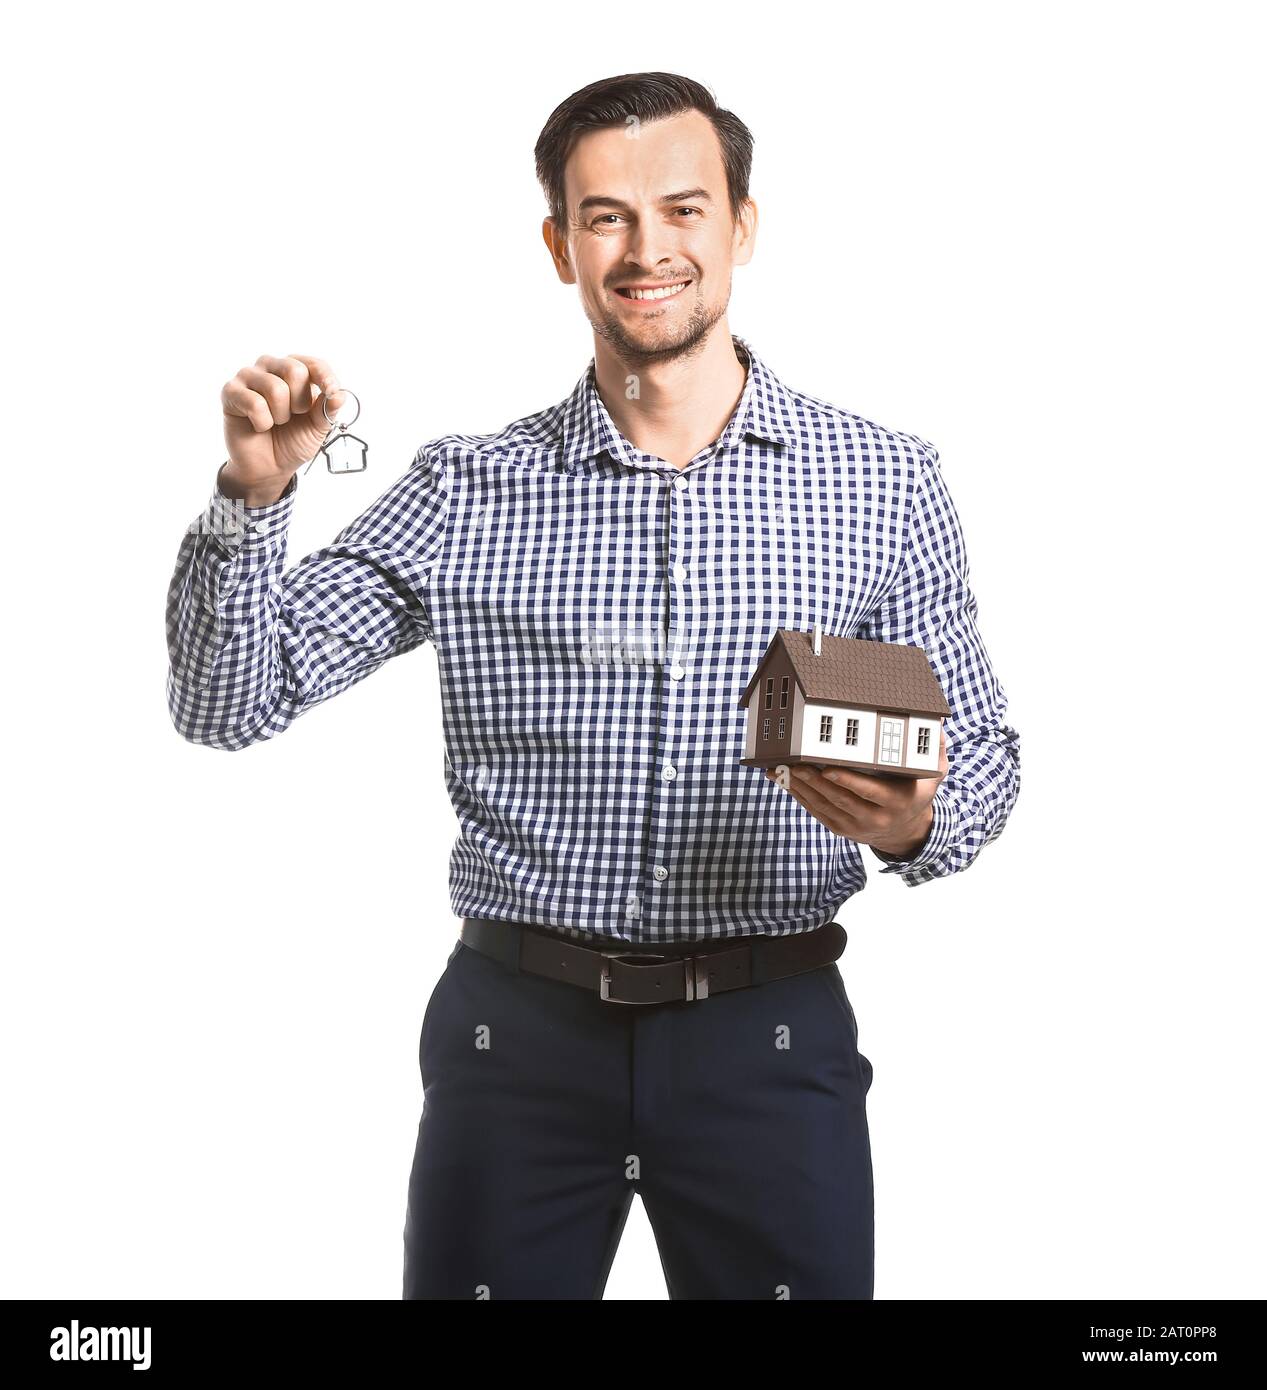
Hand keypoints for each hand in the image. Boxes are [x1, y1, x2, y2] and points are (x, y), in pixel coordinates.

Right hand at [219, 353, 344, 503]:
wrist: (269, 467)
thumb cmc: (293, 441)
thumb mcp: (318, 427)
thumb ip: (328, 409)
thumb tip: (340, 394)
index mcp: (295, 370)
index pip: (313, 363)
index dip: (325, 376)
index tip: (331, 391)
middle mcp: (271, 367)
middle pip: (294, 370)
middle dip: (300, 403)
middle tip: (292, 416)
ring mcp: (248, 376)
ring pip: (275, 388)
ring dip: (281, 416)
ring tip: (275, 422)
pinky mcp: (230, 391)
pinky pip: (254, 403)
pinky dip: (262, 422)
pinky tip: (259, 426)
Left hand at [765, 726, 948, 857]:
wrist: (906, 830)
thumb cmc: (916, 791)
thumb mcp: (933, 774)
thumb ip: (934, 750)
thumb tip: (938, 724)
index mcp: (896, 802)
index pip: (869, 791)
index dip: (847, 781)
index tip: (828, 768)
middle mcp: (875, 818)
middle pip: (840, 799)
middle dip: (816, 781)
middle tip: (796, 763)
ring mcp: (856, 827)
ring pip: (824, 806)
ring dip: (801, 787)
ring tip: (781, 769)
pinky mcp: (841, 830)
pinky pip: (817, 812)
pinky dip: (800, 796)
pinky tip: (786, 781)